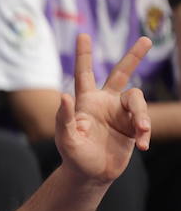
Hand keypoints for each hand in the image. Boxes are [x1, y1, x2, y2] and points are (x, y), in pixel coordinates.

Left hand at [55, 34, 150, 184]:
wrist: (91, 175)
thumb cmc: (74, 156)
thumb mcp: (65, 139)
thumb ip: (64, 118)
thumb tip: (64, 95)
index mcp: (86, 102)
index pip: (84, 74)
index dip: (84, 55)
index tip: (83, 35)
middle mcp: (105, 103)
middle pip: (121, 74)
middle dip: (133, 57)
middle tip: (146, 40)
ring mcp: (121, 113)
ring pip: (137, 101)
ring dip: (141, 116)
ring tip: (141, 131)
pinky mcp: (133, 126)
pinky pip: (144, 122)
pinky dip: (144, 132)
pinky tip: (141, 145)